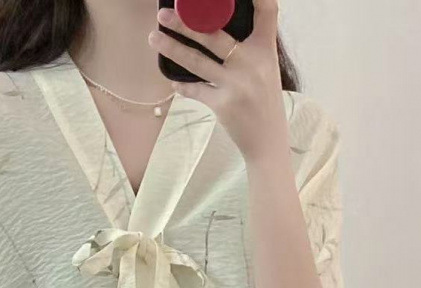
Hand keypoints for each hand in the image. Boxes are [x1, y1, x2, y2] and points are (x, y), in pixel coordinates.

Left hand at [148, 0, 287, 161]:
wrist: (267, 141)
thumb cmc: (263, 102)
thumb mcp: (265, 70)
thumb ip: (249, 49)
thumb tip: (215, 29)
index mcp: (265, 50)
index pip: (267, 12)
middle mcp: (252, 64)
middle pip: (214, 35)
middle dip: (185, 23)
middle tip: (163, 15)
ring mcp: (236, 85)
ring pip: (197, 62)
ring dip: (172, 49)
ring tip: (153, 38)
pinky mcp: (223, 105)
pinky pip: (196, 90)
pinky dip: (183, 87)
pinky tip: (173, 83)